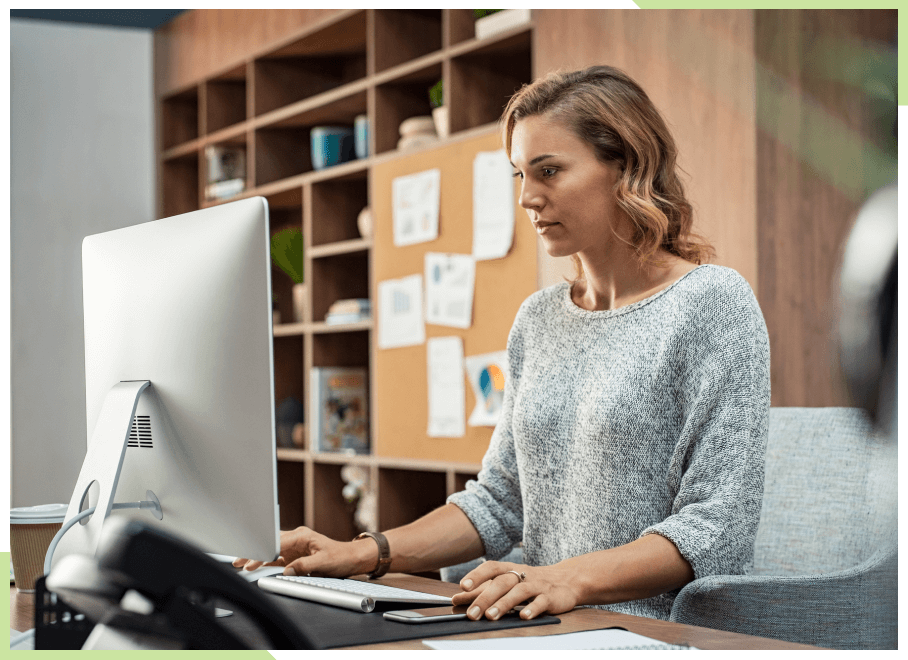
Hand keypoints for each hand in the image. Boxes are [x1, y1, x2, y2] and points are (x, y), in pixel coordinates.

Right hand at [232, 526, 374, 576]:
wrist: (352, 558)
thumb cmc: (340, 556)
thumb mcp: (323, 562)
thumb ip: (304, 566)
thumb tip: (287, 571)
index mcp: (302, 536)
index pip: (277, 543)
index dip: (262, 551)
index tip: (250, 559)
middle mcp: (296, 539)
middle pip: (270, 544)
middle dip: (254, 551)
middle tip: (237, 561)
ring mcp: (294, 547)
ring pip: (271, 550)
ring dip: (257, 556)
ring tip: (241, 563)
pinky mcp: (295, 556)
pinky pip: (277, 558)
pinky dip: (265, 561)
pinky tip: (255, 565)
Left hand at [451, 560, 578, 620]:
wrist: (567, 580)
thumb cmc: (530, 582)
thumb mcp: (507, 583)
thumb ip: (482, 591)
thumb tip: (456, 598)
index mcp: (511, 569)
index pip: (491, 567)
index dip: (477, 575)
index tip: (463, 586)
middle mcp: (523, 575)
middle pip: (502, 582)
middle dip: (485, 597)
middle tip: (472, 614)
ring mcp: (537, 585)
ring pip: (520, 591)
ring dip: (504, 604)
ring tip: (491, 616)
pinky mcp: (551, 597)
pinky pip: (542, 602)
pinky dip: (533, 609)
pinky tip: (524, 617)